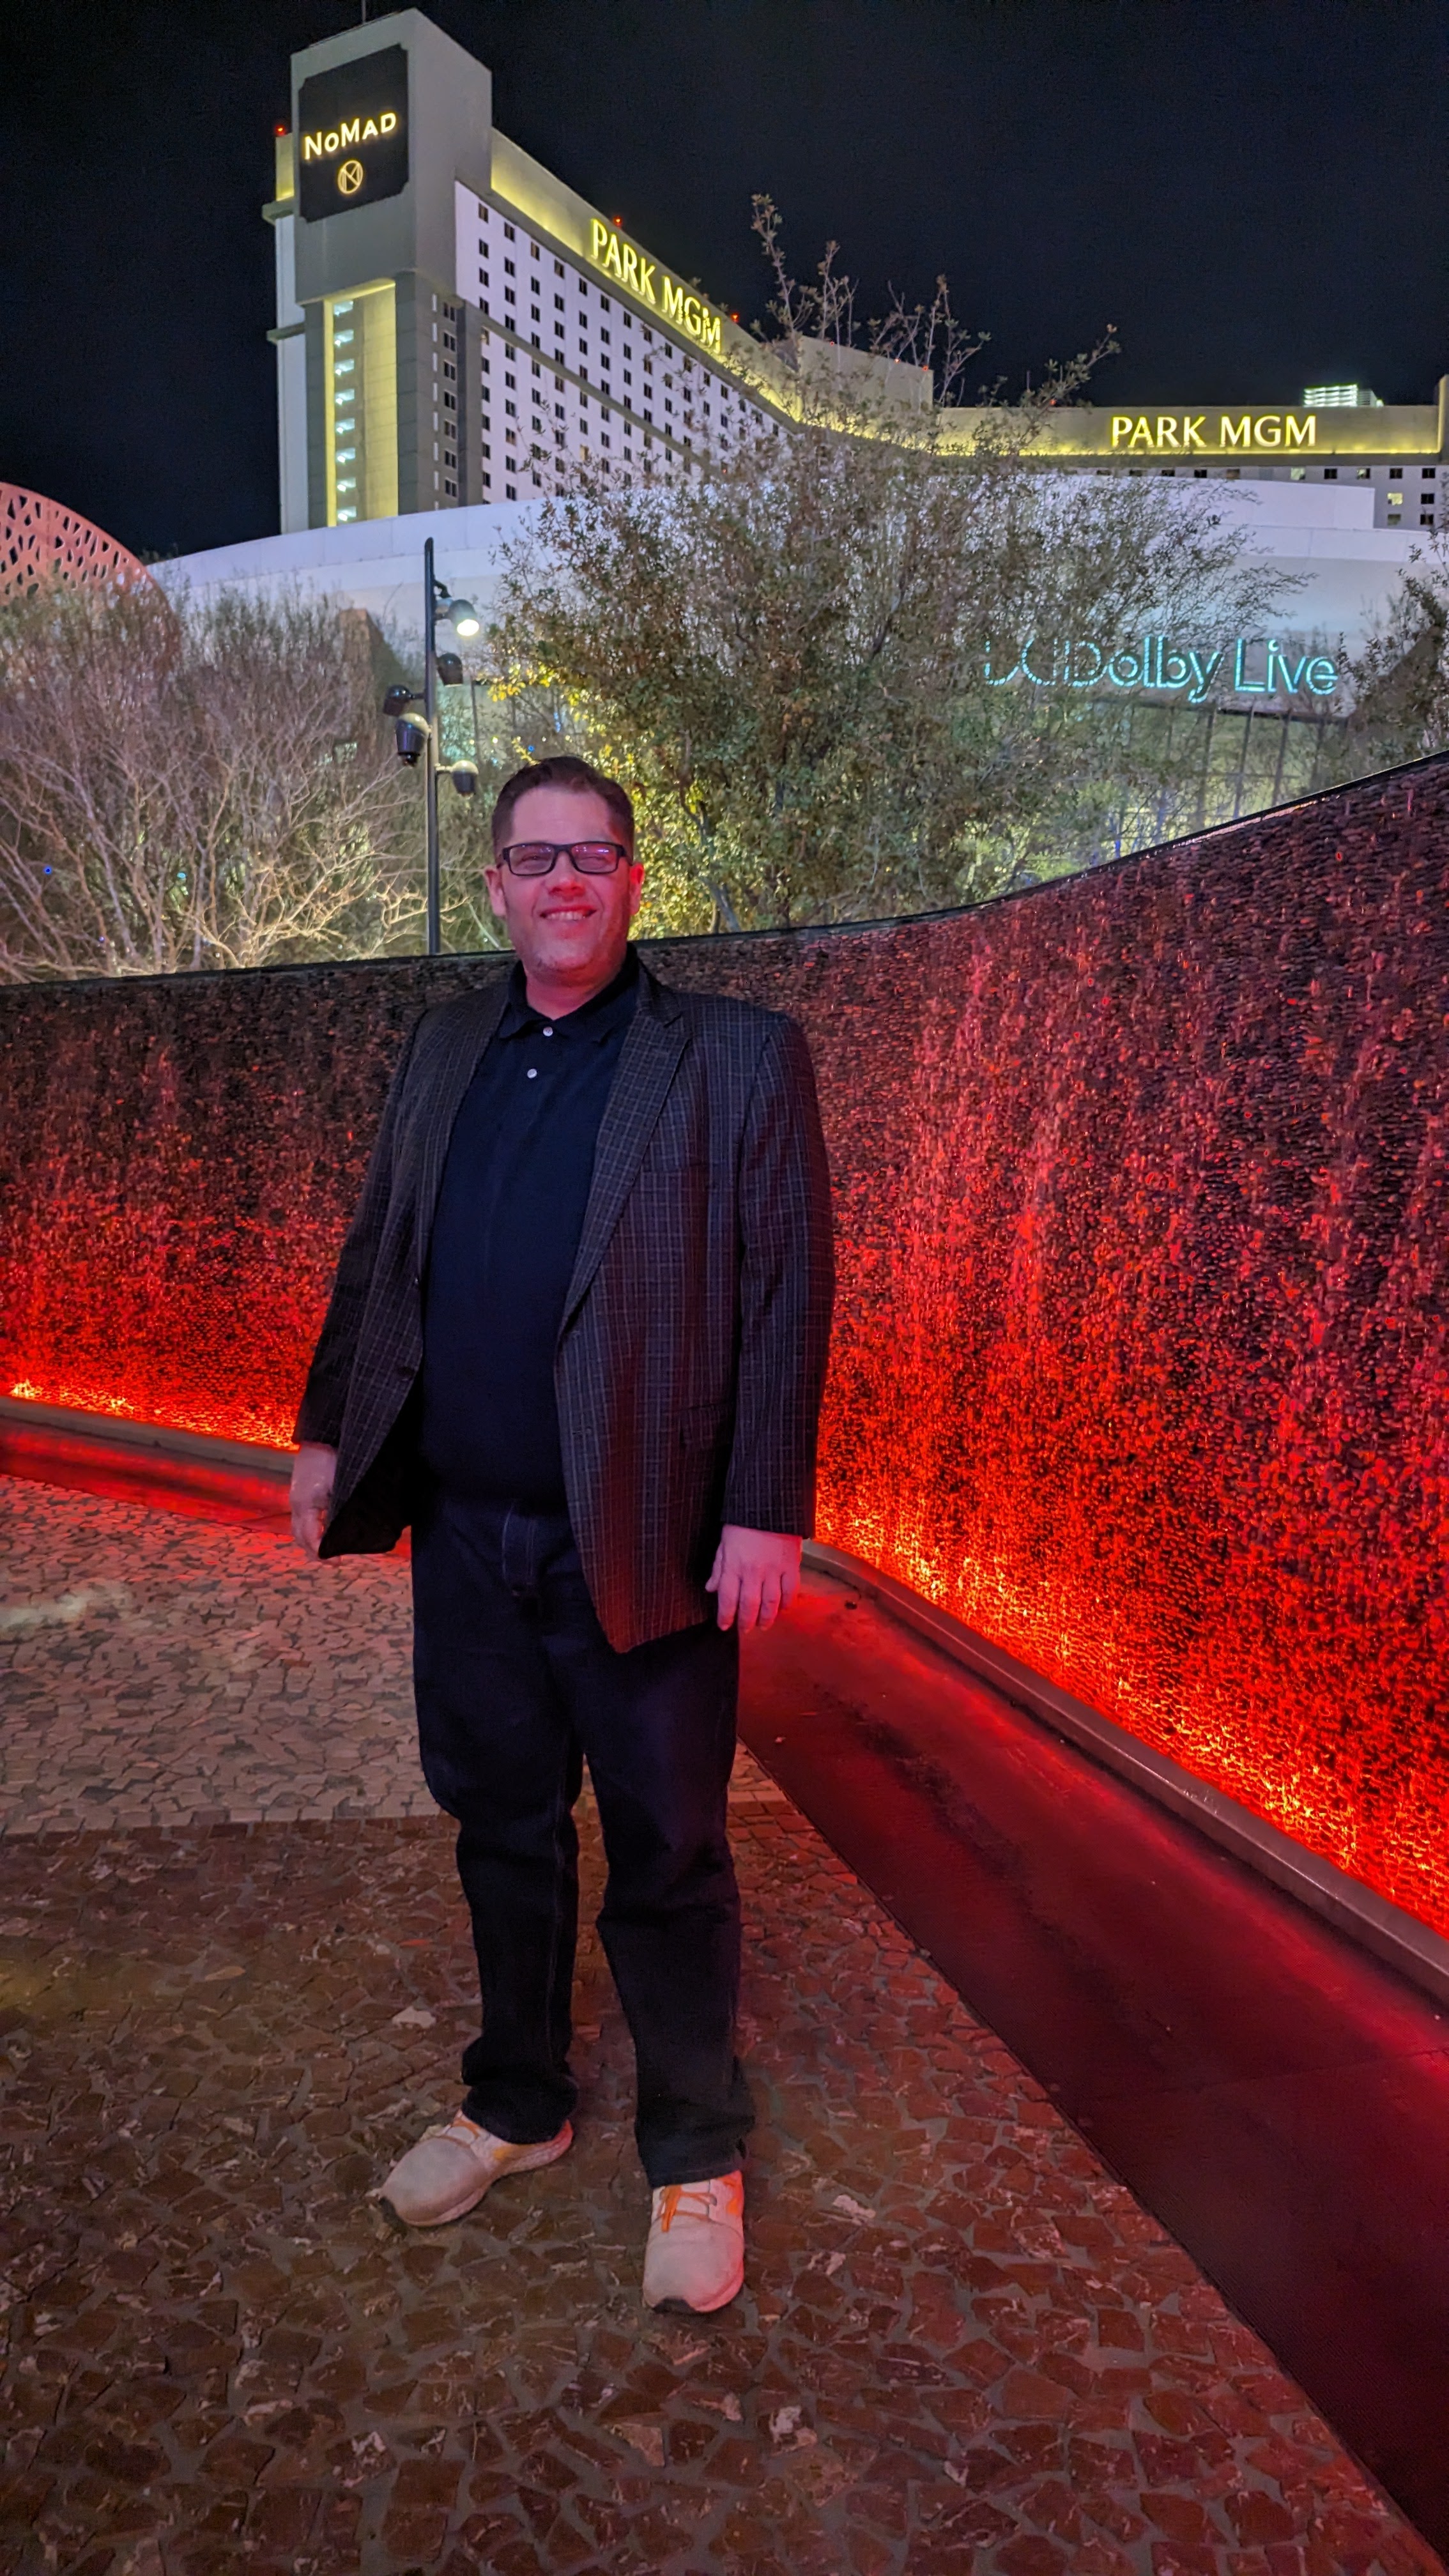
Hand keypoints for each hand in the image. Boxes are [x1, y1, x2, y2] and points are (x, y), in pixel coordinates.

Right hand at [290, 1443, 336, 1557]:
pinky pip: (301, 1517)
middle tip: (334, 1561)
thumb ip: (341, 1511)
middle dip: (314, 1551)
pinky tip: (323, 1532)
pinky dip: (310, 1529)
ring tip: (327, 1551)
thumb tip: (347, 1532)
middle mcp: (296, 1503)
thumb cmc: (335, 1458)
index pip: (309, 1537)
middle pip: (300, 1536)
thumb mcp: (342, 1486)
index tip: (337, 1562)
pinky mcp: (300, 1492)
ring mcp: (296, 1497)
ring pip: (298, 1528)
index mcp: (305, 1503)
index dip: (321, 1553)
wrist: (322, 1435)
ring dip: (311, 1541)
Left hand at [705, 1525, 802, 1632]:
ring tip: (763, 1625)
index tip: (724, 1626)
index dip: (725, 1616)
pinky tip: (783, 1609)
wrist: (769, 1504)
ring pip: (771, 1603)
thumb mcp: (724, 1543)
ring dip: (767, 1618)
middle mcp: (753, 1571)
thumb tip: (710, 1588)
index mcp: (733, 1565)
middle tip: (745, 1630)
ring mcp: (774, 1569)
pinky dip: (787, 1604)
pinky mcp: (792, 1565)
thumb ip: (718, 1568)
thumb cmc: (743, 1523)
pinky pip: (791, 1591)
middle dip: (746, 1622)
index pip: (727, 1599)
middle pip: (750, 1606)